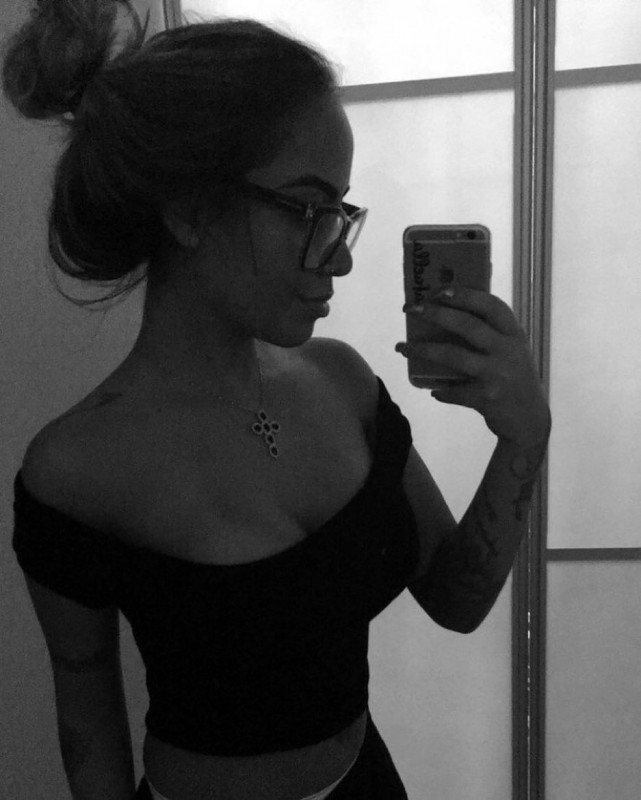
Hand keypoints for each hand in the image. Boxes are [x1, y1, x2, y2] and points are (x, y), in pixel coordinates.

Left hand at [396, 288, 550, 448]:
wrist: (529, 420)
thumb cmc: (515, 380)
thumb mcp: (512, 352)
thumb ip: (492, 336)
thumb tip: (448, 316)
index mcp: (514, 336)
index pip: (492, 306)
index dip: (466, 295)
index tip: (441, 290)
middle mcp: (507, 351)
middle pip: (468, 326)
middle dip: (436, 314)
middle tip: (411, 309)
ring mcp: (497, 374)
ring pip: (453, 356)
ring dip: (424, 350)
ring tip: (403, 348)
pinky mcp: (486, 398)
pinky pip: (453, 390)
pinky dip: (441, 391)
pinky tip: (433, 390)